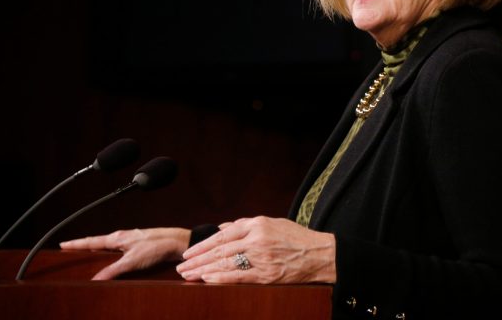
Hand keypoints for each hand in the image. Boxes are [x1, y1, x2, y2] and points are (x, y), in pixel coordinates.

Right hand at [59, 227, 190, 279]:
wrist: (177, 242)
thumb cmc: (156, 247)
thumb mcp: (132, 261)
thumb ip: (113, 270)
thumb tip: (95, 280)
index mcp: (117, 238)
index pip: (91, 241)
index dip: (76, 244)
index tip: (62, 244)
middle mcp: (122, 237)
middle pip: (98, 242)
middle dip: (84, 246)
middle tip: (70, 250)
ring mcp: (131, 240)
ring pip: (109, 245)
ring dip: (98, 250)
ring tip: (87, 255)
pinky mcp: (138, 245)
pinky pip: (119, 249)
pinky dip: (110, 254)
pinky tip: (111, 259)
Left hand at [176, 216, 335, 284]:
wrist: (321, 254)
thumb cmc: (298, 238)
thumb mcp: (273, 223)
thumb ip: (247, 224)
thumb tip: (223, 227)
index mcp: (258, 224)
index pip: (223, 234)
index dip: (203, 244)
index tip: (189, 252)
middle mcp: (257, 239)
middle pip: (220, 250)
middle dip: (197, 259)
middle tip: (181, 267)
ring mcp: (261, 258)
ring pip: (226, 263)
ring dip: (203, 270)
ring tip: (187, 275)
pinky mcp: (267, 274)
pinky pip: (239, 277)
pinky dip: (221, 277)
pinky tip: (207, 279)